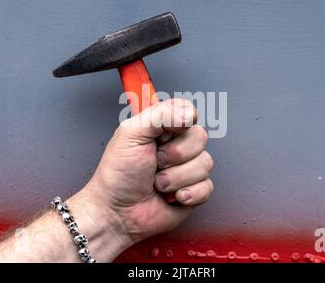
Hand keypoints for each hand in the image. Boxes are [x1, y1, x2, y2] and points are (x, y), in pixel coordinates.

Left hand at [79, 98, 213, 245]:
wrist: (118, 213)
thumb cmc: (117, 176)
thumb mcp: (131, 134)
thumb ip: (159, 115)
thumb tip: (188, 112)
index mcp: (162, 128)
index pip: (187, 111)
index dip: (180, 123)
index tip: (163, 134)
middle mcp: (177, 146)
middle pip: (200, 137)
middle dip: (174, 155)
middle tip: (155, 162)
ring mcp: (188, 168)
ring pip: (205, 163)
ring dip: (176, 177)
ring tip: (158, 183)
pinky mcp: (195, 191)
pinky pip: (207, 187)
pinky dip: (188, 194)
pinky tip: (171, 197)